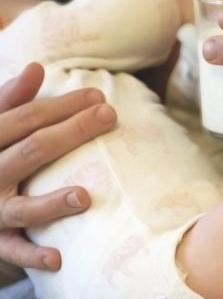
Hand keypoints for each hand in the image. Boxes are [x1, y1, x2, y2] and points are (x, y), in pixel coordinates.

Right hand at [0, 63, 115, 270]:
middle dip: (73, 131)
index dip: (63, 105)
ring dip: (53, 202)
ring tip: (85, 196)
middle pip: (33, 150)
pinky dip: (33, 256)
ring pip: (21, 206)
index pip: (25, 117)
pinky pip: (11, 251)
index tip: (98, 95)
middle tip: (110, 116)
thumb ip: (8, 99)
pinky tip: (59, 258)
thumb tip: (35, 66)